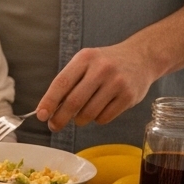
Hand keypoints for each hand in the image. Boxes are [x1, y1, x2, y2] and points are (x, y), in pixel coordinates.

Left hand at [37, 43, 160, 131]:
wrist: (141, 57)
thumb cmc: (106, 63)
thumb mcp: (86, 63)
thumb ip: (69, 82)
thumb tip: (49, 109)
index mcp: (85, 58)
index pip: (61, 83)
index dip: (49, 101)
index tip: (41, 115)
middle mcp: (101, 69)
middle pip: (74, 102)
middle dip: (60, 118)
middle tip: (54, 126)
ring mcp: (117, 83)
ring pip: (89, 113)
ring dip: (80, 120)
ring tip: (81, 114)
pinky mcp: (129, 96)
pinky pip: (104, 118)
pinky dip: (97, 119)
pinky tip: (100, 109)